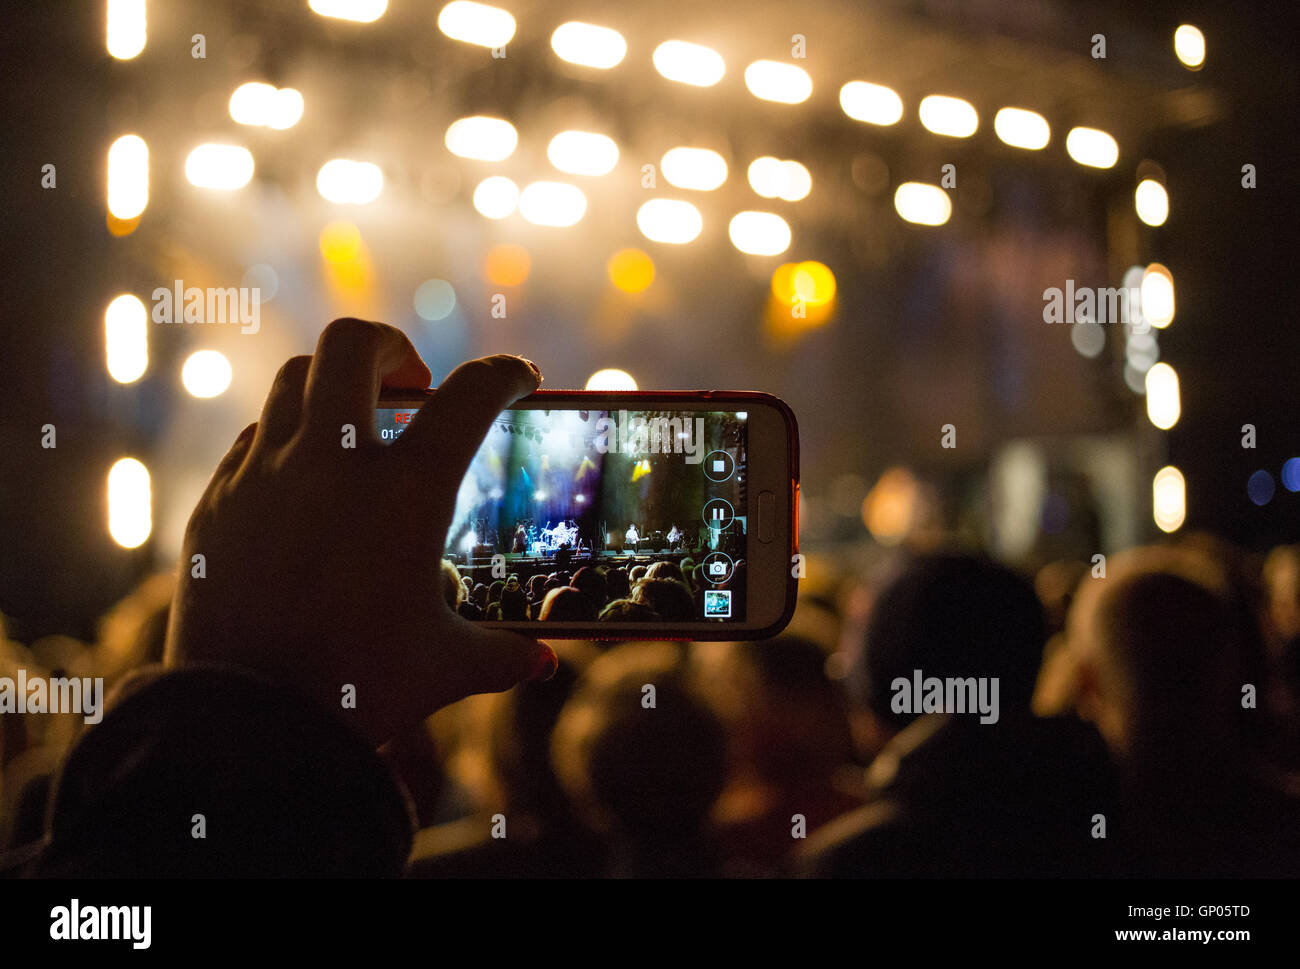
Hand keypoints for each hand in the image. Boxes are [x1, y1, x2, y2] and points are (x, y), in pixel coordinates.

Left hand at [165, 318, 556, 744]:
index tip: (519, 378)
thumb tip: (541, 662)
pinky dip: (288, 441)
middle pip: (354, 346)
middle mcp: (331, 465)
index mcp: (405, 493)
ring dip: (334, 385)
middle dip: (393, 348)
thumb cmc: (360, 691)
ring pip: (295, 380)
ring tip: (356, 423)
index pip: (471, 395)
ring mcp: (263, 476)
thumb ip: (502, 654)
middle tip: (415, 382)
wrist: (243, 726)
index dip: (505, 374)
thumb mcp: (446, 668)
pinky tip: (303, 482)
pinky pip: (254, 440)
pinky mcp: (216, 503)